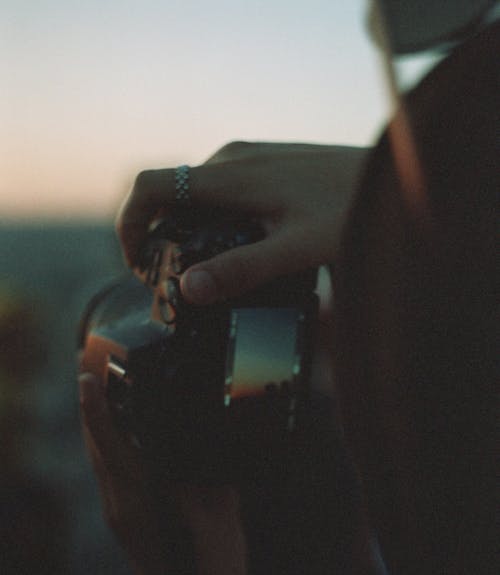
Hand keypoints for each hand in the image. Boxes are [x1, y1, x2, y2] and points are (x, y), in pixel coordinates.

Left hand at [79, 372, 245, 574]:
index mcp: (141, 501)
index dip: (98, 404)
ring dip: (99, 421)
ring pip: (100, 457)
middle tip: (96, 364)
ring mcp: (120, 515)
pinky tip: (126, 433)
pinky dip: (111, 444)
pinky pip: (111, 472)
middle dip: (93, 402)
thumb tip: (201, 444)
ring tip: (107, 388)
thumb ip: (208, 480)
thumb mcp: (220, 523)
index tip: (88, 372)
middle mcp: (121, 504)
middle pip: (97, 444)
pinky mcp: (126, 523)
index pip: (110, 441)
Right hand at [116, 141, 367, 303]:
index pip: (151, 186)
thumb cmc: (350, 211)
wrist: (391, 178)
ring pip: (196, 194)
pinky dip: (212, 220)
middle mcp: (233, 158)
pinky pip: (221, 191)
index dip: (129, 224)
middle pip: (170, 194)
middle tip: (172, 283)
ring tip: (206, 273)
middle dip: (158, 236)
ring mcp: (250, 157)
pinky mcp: (267, 164)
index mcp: (231, 176)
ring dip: (186, 230)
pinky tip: (238, 249)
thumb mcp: (296, 249)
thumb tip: (189, 290)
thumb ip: (242, 268)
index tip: (138, 266)